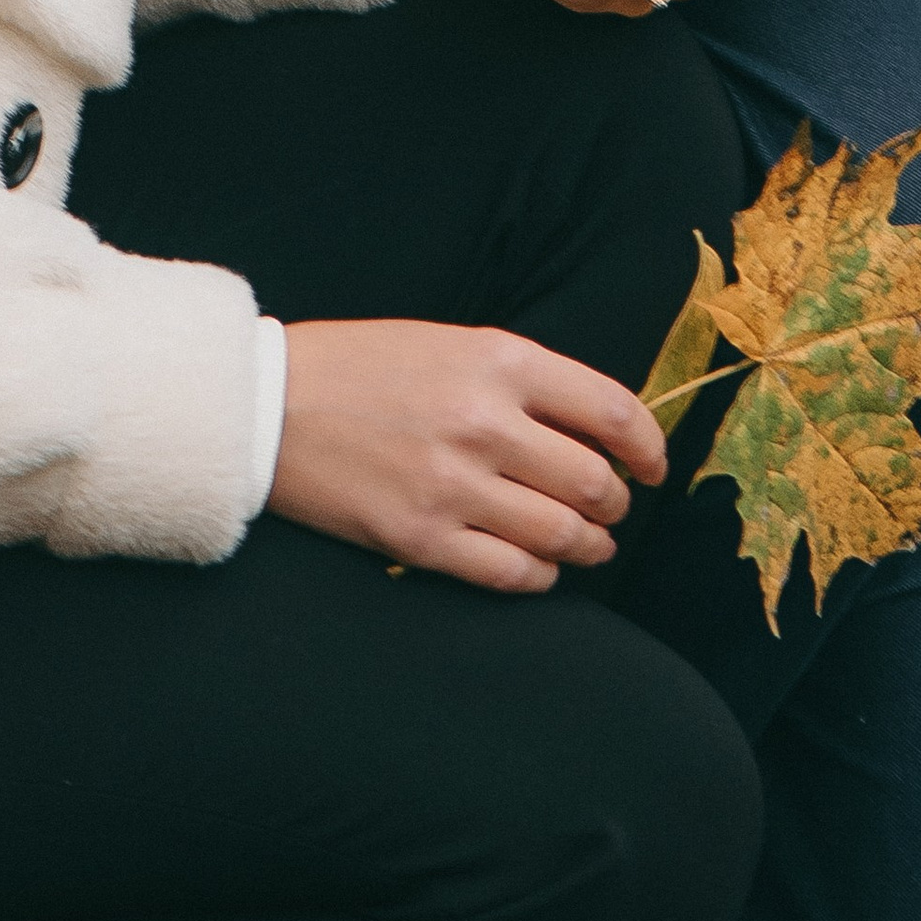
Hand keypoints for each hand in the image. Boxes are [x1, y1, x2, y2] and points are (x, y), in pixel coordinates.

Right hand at [269, 318, 666, 591]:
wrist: (268, 404)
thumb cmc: (362, 367)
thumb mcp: (450, 343)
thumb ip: (522, 380)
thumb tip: (597, 429)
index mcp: (498, 360)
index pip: (612, 412)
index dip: (648, 447)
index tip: (652, 466)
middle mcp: (486, 422)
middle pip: (594, 482)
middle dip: (615, 504)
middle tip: (610, 509)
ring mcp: (455, 485)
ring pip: (563, 535)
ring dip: (589, 547)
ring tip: (587, 545)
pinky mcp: (423, 538)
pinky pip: (514, 575)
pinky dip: (541, 577)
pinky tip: (537, 566)